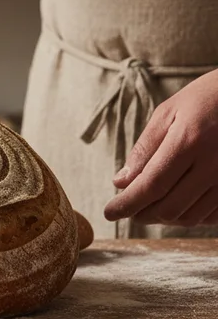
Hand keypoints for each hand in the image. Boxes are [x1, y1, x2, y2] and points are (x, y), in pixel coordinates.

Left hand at [105, 70, 217, 225]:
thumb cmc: (203, 100)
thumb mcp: (167, 113)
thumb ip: (144, 149)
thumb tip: (121, 182)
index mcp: (189, 142)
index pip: (152, 185)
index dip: (128, 204)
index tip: (109, 213)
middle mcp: (213, 165)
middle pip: (170, 208)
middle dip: (142, 214)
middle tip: (127, 208)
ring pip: (190, 217)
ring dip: (164, 218)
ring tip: (148, 207)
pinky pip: (211, 217)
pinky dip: (188, 216)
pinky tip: (176, 203)